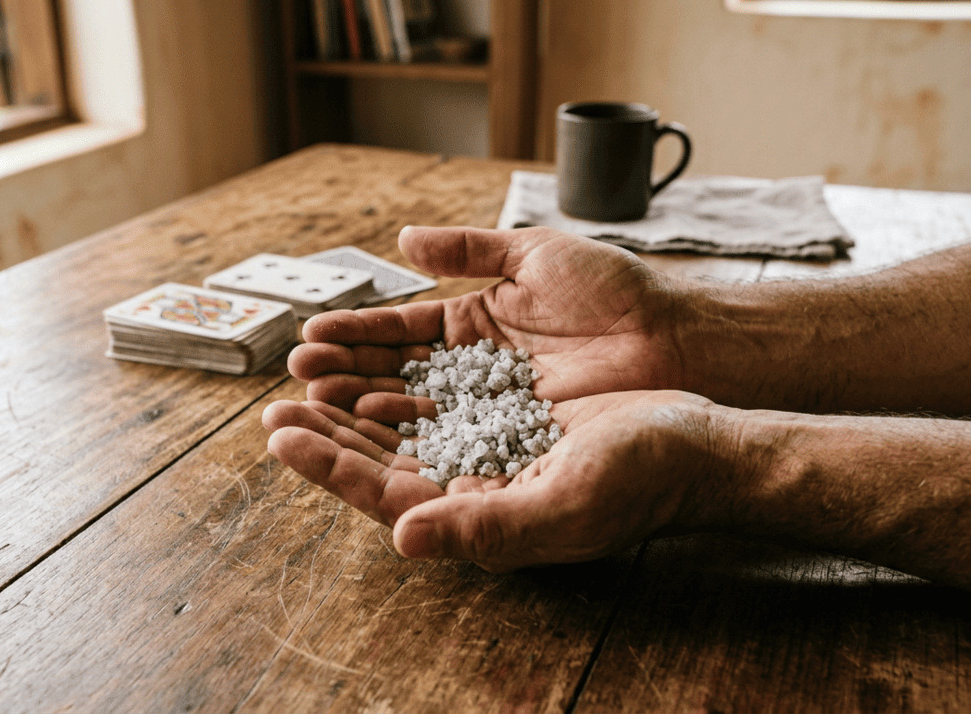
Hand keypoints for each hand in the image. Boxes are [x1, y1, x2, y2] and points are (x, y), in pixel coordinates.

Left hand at [261, 390, 740, 570]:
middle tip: (276, 406)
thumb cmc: (641, 479)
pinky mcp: (508, 411)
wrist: (697, 440)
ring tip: (309, 373)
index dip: (330, 468)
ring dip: (356, 401)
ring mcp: (489, 448)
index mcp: (479, 518)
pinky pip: (441, 393)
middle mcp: (475, 486)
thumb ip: (483, 528)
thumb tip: (403, 537)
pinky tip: (376, 359)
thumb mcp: (563, 505)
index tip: (283, 436)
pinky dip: (403, 375)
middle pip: (382, 460)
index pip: (384, 496)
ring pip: (404, 426)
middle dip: (328, 433)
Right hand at [289, 226, 688, 418]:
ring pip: (411, 414)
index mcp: (473, 324)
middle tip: (296, 379)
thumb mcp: (536, 255)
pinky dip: (407, 442)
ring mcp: (490, 411)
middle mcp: (473, 372)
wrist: (673, 339)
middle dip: (342, 378)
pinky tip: (367, 435)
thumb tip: (403, 243)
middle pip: (392, 378)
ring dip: (360, 411)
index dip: (354, 335)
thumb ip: (469, 251)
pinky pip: (451, 445)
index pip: (399, 333)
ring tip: (311, 407)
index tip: (310, 337)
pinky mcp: (511, 443)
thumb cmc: (614, 292)